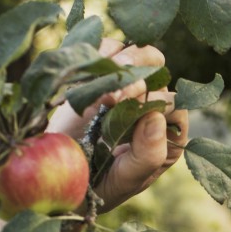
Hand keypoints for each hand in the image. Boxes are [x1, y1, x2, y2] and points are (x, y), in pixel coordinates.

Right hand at [46, 39, 189, 212]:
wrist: (57, 176)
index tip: (128, 118)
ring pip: (141, 56)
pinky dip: (103, 51)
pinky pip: (111, 48)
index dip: (152, 106)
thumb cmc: (98, 183)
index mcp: (168, 132)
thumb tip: (157, 119)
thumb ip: (148, 155)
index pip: (173, 106)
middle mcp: (152, 105)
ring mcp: (129, 86)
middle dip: (138, 79)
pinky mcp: (102, 74)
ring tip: (107, 74)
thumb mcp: (127, 179)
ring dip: (124, 60)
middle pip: (159, 73)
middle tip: (114, 96)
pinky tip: (91, 68)